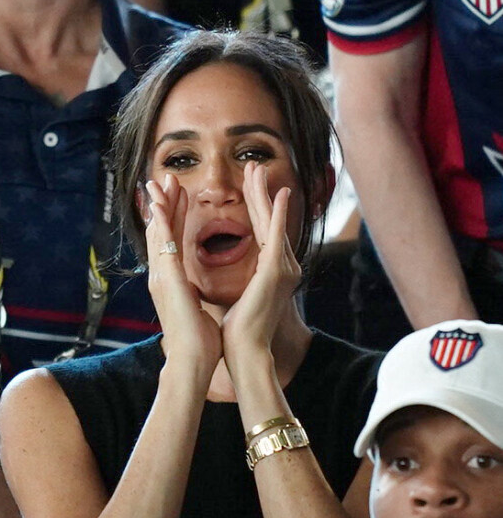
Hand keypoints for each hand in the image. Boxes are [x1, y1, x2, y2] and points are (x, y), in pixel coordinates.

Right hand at [145, 175, 221, 372]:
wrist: (192, 360)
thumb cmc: (197, 338)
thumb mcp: (193, 306)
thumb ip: (190, 291)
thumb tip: (192, 287)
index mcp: (170, 280)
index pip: (171, 240)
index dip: (173, 216)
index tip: (177, 196)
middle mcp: (161, 275)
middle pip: (160, 231)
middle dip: (163, 203)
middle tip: (164, 179)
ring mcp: (161, 276)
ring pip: (158, 232)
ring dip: (160, 205)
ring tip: (160, 182)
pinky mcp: (168, 280)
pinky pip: (163, 245)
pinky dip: (160, 223)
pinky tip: (158, 204)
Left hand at [221, 162, 300, 369]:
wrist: (244, 350)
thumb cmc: (240, 328)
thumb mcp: (241, 294)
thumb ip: (245, 277)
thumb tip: (236, 272)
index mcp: (271, 269)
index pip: (262, 230)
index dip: (255, 205)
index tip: (249, 185)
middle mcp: (282, 265)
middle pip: (268, 221)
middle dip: (259, 192)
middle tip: (255, 167)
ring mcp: (282, 268)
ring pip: (271, 222)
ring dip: (264, 194)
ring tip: (259, 170)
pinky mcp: (275, 272)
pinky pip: (276, 236)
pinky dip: (278, 213)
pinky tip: (280, 194)